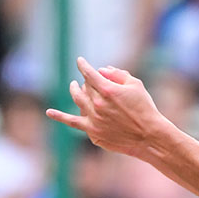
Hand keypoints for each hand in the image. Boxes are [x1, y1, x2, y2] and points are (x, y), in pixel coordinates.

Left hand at [46, 57, 167, 158]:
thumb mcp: (135, 85)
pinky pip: (72, 122)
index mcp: (107, 90)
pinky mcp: (92, 132)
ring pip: (77, 100)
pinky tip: (49, 112)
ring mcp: (93, 119)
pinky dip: (60, 116)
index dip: (83, 65)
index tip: (79, 60)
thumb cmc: (145, 108)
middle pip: (85, 87)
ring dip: (75, 91)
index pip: (89, 73)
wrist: (149, 136)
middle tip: (88, 80)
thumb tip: (101, 70)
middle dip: (86, 81)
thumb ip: (117, 74)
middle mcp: (97, 104)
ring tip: (74, 87)